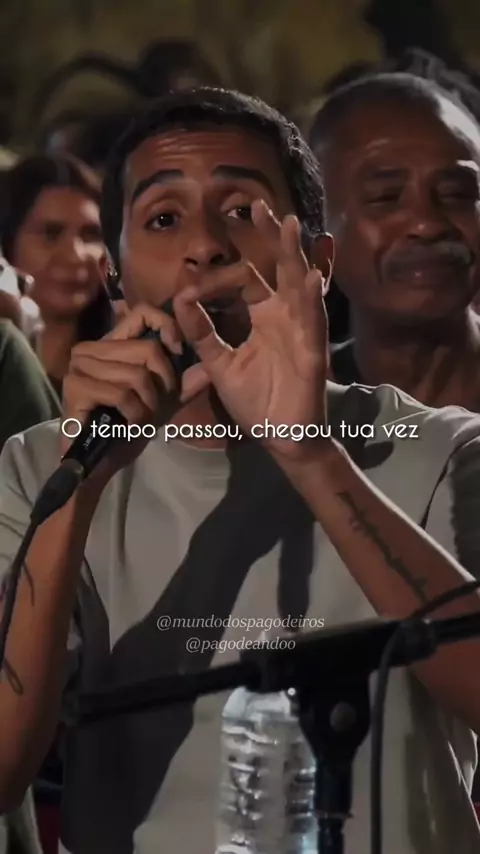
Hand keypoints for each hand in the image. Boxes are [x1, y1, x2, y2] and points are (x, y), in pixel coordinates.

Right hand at [62, 303, 208, 481]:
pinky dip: (134, 415)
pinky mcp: (74, 387)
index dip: (167, 327)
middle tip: (152, 406)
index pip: (142, 313)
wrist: (100, 462)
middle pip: (148, 349)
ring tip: (138, 417)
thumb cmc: (128, 427)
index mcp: (111, 344)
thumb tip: (209, 369)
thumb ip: (185, 383)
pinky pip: (121, 394)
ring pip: (137, 375)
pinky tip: (127, 425)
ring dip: (147, 405)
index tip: (178, 352)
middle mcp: (91, 349)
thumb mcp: (163, 401)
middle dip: (162, 385)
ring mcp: (79, 366)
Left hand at [174, 201, 329, 462]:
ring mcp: (301, 330)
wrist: (280, 436)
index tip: (189, 287)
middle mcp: (285, 315)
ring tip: (289, 224)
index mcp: (264, 315)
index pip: (246, 279)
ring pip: (300, 284)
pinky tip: (308, 277)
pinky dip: (310, 299)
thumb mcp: (220, 363)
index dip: (217, 277)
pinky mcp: (313, 352)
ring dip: (295, 255)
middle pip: (280, 266)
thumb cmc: (255, 399)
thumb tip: (179, 300)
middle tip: (258, 205)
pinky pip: (313, 321)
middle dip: (271, 236)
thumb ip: (202, 333)